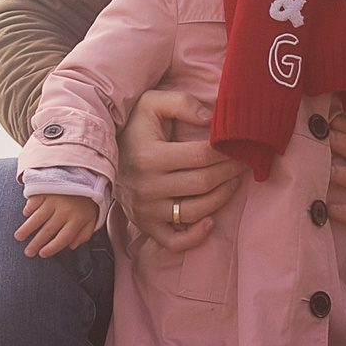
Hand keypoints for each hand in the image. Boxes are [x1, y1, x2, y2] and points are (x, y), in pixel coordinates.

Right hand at [16, 193, 99, 257]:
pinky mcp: (46, 189)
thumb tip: (71, 246)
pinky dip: (29, 209)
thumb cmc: (87, 200)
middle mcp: (65, 210)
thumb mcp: (92, 217)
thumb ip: (84, 233)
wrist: (84, 174)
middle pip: (48, 230)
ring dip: (27, 228)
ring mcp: (54, 199)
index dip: (52, 248)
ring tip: (19, 237)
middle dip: (36, 243)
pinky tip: (25, 215)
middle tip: (27, 253)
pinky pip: (34, 201)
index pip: (63, 238)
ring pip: (38, 217)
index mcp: (78, 218)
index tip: (42, 254)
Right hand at [120, 88, 245, 252]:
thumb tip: (210, 119)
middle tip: (244, 161)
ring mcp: (146, 210)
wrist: (101, 157)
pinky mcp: (146, 226)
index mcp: (150, 156)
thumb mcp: (152, 104)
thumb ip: (181, 103)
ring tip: (233, 182)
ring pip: (196, 211)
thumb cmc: (134, 129)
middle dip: (230, 171)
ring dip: (223, 197)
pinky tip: (211, 221)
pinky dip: (196, 236)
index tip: (240, 145)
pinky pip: (174, 241)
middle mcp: (147, 186)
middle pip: (203, 183)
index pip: (201, 156)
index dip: (226, 151)